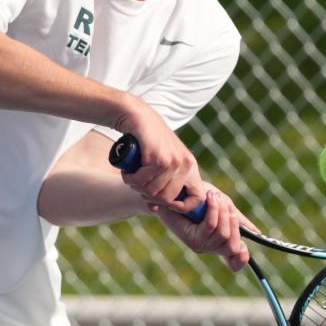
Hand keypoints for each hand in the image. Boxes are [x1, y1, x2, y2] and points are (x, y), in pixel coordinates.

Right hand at [113, 99, 203, 213]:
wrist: (137, 116)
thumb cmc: (147, 141)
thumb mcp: (160, 163)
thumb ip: (162, 184)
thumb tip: (155, 208)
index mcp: (190, 167)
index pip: (198, 198)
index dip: (181, 207)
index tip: (161, 202)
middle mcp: (186, 165)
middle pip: (167, 199)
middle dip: (148, 196)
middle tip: (137, 185)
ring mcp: (173, 162)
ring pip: (153, 192)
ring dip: (136, 187)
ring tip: (131, 176)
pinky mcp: (158, 158)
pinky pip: (142, 181)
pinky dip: (130, 179)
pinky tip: (128, 171)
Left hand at [152, 186, 252, 271]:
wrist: (175, 190)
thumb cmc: (199, 197)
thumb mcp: (223, 206)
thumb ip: (237, 220)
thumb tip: (257, 233)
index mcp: (222, 242)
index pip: (236, 261)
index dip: (241, 259)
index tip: (242, 250)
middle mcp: (212, 248)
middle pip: (234, 246)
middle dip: (233, 221)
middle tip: (226, 203)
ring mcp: (202, 246)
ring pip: (223, 234)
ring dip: (222, 211)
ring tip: (214, 195)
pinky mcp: (192, 240)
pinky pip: (210, 227)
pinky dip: (213, 210)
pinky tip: (210, 197)